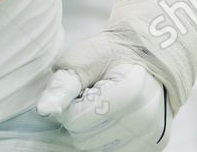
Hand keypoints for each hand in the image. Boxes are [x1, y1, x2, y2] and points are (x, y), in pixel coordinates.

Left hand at [37, 62, 165, 149]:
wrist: (148, 56)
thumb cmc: (112, 54)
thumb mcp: (84, 59)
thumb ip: (63, 84)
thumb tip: (44, 109)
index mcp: (129, 93)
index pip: (75, 120)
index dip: (70, 104)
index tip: (81, 88)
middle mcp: (144, 120)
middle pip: (84, 139)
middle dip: (81, 117)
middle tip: (94, 95)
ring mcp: (150, 137)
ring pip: (96, 148)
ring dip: (93, 129)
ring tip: (106, 105)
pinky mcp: (152, 146)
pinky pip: (112, 151)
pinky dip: (107, 137)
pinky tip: (115, 117)